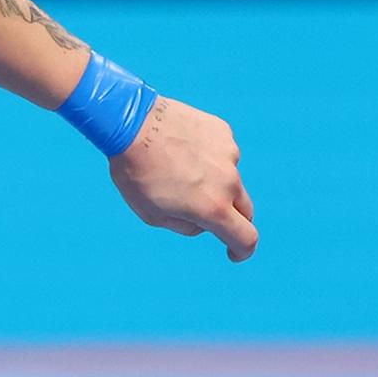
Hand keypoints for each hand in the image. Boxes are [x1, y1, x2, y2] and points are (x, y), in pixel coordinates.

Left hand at [110, 94, 256, 261]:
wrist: (132, 124)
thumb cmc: (137, 174)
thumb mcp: (152, 214)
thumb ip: (185, 226)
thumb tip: (205, 223)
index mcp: (213, 208)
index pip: (245, 238)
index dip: (243, 250)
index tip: (235, 252)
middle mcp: (229, 182)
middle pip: (244, 209)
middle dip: (230, 217)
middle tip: (205, 212)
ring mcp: (229, 154)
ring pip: (229, 177)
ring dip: (212, 181)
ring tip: (176, 168)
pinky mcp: (223, 133)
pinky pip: (220, 152)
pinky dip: (207, 156)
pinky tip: (181, 148)